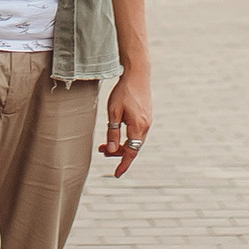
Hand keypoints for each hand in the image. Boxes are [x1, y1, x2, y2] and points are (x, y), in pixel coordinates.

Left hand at [101, 62, 150, 176]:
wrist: (138, 74)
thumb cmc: (124, 92)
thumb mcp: (113, 113)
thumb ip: (112, 133)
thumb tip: (110, 150)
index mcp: (138, 127)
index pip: (131, 152)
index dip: (123, 165)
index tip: (116, 174)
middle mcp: (145, 127)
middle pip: (132, 147)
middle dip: (117, 152)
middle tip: (101, 151)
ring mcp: (147, 121)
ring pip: (134, 140)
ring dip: (120, 144)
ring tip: (104, 144)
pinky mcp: (146, 116)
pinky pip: (136, 132)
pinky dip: (126, 136)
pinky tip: (117, 131)